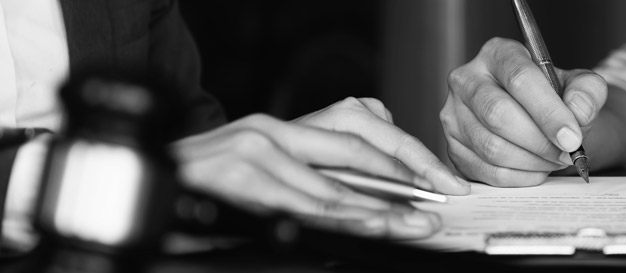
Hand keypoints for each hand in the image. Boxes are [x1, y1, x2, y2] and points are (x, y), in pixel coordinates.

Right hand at [172, 98, 466, 238]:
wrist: (141, 181)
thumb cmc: (206, 187)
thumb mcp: (261, 168)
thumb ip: (309, 168)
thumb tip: (368, 176)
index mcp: (283, 128)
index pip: (360, 130)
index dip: (405, 154)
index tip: (440, 178)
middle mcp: (272, 131)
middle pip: (358, 146)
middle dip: (408, 174)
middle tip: (443, 194)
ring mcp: (254, 153)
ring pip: (335, 185)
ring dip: (382, 208)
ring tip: (416, 222)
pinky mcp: (240, 179)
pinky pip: (304, 205)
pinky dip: (344, 217)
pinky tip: (372, 225)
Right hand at [441, 37, 607, 186]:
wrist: (537, 117)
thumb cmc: (554, 98)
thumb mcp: (578, 85)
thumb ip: (587, 91)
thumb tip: (579, 110)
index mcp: (497, 54)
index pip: (519, 80)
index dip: (548, 112)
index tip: (572, 138)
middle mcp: (467, 80)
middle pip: (498, 114)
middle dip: (540, 141)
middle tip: (567, 153)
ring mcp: (454, 114)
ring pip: (491, 147)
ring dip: (532, 161)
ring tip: (554, 159)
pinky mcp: (453, 146)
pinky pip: (487, 171)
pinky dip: (519, 177)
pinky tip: (536, 168)